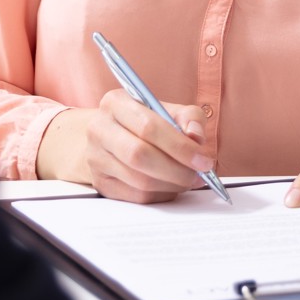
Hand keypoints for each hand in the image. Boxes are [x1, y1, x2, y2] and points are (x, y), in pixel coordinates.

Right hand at [41, 90, 214, 203]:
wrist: (110, 136)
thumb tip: (196, 137)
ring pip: (139, 180)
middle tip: (198, 176)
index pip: (149, 127)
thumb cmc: (144, 122)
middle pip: (140, 155)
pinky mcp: (100, 182)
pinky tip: (170, 186)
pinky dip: (160, 194)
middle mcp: (99, 129)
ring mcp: (95, 157)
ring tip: (187, 180)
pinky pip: (136, 196)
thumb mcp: (168, 110)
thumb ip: (189, 118)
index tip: (203, 161)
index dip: (180, 147)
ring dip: (171, 185)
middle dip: (177, 170)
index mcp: (116, 103)